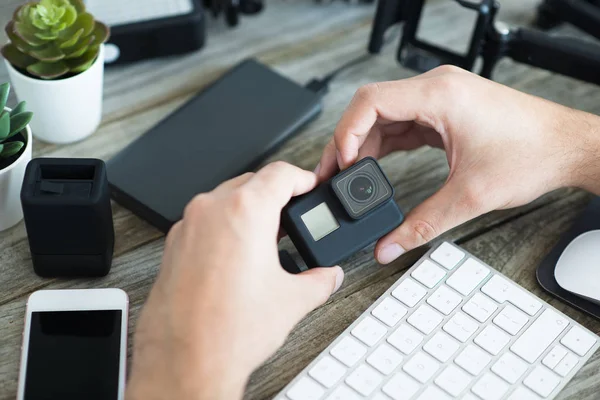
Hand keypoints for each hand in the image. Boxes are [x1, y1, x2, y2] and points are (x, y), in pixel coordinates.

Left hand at [126, 162, 343, 399]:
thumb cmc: (227, 332)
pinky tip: (237, 256)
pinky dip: (224, 227)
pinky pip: (204, 221)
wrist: (184, 363)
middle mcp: (211, 210)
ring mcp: (187, 226)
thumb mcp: (291, 301)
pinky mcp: (173, 245)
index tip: (310, 187)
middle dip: (276, 195)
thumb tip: (327, 275)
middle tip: (293, 217)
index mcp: (245, 212)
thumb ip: (319, 280)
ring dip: (248, 210)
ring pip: (224, 199)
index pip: (280, 173)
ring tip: (267, 239)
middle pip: (251, 181)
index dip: (303, 177)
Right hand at [317, 65, 599, 263]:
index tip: (342, 166)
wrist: (568, 148)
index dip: (346, 133)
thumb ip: (421, 225)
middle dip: (348, 143)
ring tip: (351, 178)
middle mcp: (436, 90)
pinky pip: (402, 123)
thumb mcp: (469, 197)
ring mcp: (440, 99)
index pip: (370, 102)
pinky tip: (376, 169)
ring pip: (383, 116)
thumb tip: (388, 246)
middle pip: (370, 108)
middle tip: (334, 177)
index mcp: (439, 95)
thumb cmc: (533, 155)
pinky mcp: (445, 112)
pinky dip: (385, 146)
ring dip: (365, 146)